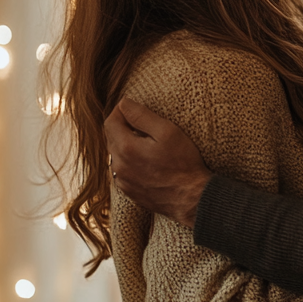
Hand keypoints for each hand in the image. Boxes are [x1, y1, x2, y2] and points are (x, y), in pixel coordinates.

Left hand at [104, 99, 211, 226]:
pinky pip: (122, 170)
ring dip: (125, 144)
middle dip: (123, 127)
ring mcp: (122, 181)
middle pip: (111, 138)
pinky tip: (146, 160)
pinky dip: (129, 161)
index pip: (111, 122)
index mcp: (126, 148)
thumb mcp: (167, 132)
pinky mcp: (129, 191)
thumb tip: (123, 103)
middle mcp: (119, 166)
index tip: (132, 107)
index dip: (120, 110)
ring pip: (116, 155)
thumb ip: (141, 115)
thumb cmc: (183, 164)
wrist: (191, 198)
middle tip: (143, 123)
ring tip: (146, 142)